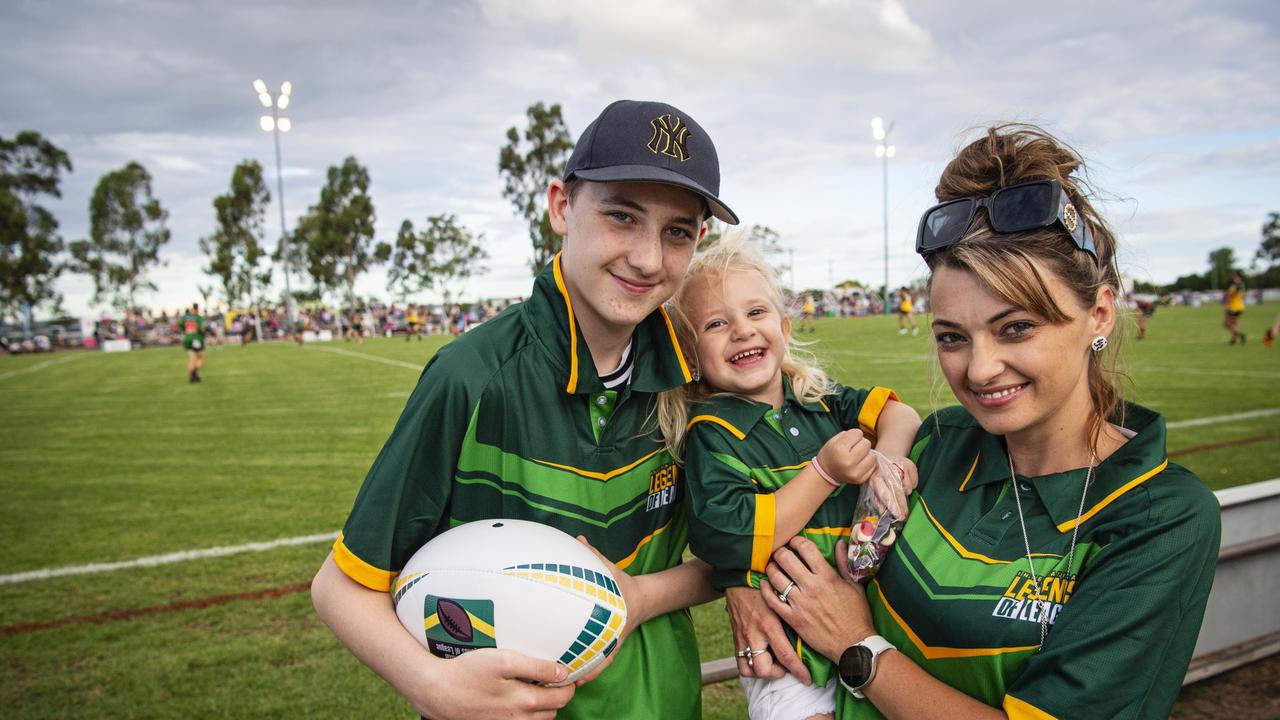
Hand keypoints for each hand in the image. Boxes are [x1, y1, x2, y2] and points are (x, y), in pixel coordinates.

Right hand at [414, 648, 573, 718]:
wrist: (435, 692)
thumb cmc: (468, 671)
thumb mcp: (504, 660)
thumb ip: (536, 667)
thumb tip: (563, 672)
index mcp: (526, 703)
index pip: (563, 697)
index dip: (570, 683)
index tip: (567, 670)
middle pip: (553, 710)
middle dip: (557, 694)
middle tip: (550, 676)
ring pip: (538, 719)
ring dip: (541, 705)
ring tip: (532, 685)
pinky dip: (525, 712)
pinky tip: (515, 697)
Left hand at [573, 536, 641, 684]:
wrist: (642, 598)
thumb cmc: (624, 585)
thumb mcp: (611, 571)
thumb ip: (595, 556)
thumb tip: (580, 539)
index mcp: (614, 625)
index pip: (604, 649)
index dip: (592, 664)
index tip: (578, 671)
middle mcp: (612, 639)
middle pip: (598, 662)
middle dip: (583, 673)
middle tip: (562, 679)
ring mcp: (609, 644)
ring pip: (596, 664)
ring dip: (582, 672)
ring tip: (561, 681)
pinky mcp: (605, 642)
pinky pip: (594, 657)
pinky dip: (584, 665)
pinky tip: (567, 668)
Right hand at [724, 586, 811, 683]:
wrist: (738, 572)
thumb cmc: (764, 581)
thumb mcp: (782, 597)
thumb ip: (793, 615)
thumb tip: (811, 628)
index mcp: (769, 625)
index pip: (786, 657)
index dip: (798, 671)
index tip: (808, 679)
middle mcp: (754, 634)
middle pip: (764, 670)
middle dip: (777, 673)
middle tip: (786, 666)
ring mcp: (741, 636)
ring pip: (748, 669)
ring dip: (761, 670)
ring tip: (772, 662)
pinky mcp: (734, 635)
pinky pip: (739, 660)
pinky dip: (749, 663)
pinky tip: (760, 656)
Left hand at [760, 536, 874, 661]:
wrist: (853, 645)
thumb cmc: (857, 616)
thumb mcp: (855, 586)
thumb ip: (845, 563)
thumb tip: (840, 543)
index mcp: (827, 577)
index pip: (806, 548)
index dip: (797, 541)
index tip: (794, 542)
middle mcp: (811, 587)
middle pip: (786, 559)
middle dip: (780, 552)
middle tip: (780, 553)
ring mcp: (800, 603)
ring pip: (776, 578)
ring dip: (771, 568)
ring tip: (773, 567)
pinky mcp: (792, 619)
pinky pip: (772, 601)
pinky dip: (766, 590)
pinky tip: (766, 585)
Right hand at [815, 429, 875, 484]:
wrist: (826, 474)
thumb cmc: (831, 454)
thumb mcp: (834, 440)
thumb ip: (849, 434)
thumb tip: (863, 437)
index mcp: (839, 449)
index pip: (858, 433)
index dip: (853, 435)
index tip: (848, 440)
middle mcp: (848, 462)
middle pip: (866, 443)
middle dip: (861, 443)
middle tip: (854, 448)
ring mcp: (855, 472)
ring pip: (872, 456)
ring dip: (866, 454)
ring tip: (858, 456)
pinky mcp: (861, 479)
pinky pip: (872, 466)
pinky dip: (868, 463)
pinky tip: (859, 463)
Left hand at [865, 452, 914, 518]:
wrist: (888, 455)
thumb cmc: (878, 473)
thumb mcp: (873, 484)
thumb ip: (877, 499)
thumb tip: (882, 512)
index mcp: (875, 477)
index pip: (884, 493)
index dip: (892, 505)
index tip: (898, 516)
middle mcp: (887, 470)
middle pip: (897, 491)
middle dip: (901, 505)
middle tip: (904, 516)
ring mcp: (899, 466)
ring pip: (907, 487)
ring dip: (905, 493)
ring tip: (900, 491)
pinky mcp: (910, 464)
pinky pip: (914, 482)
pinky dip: (911, 485)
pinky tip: (904, 482)